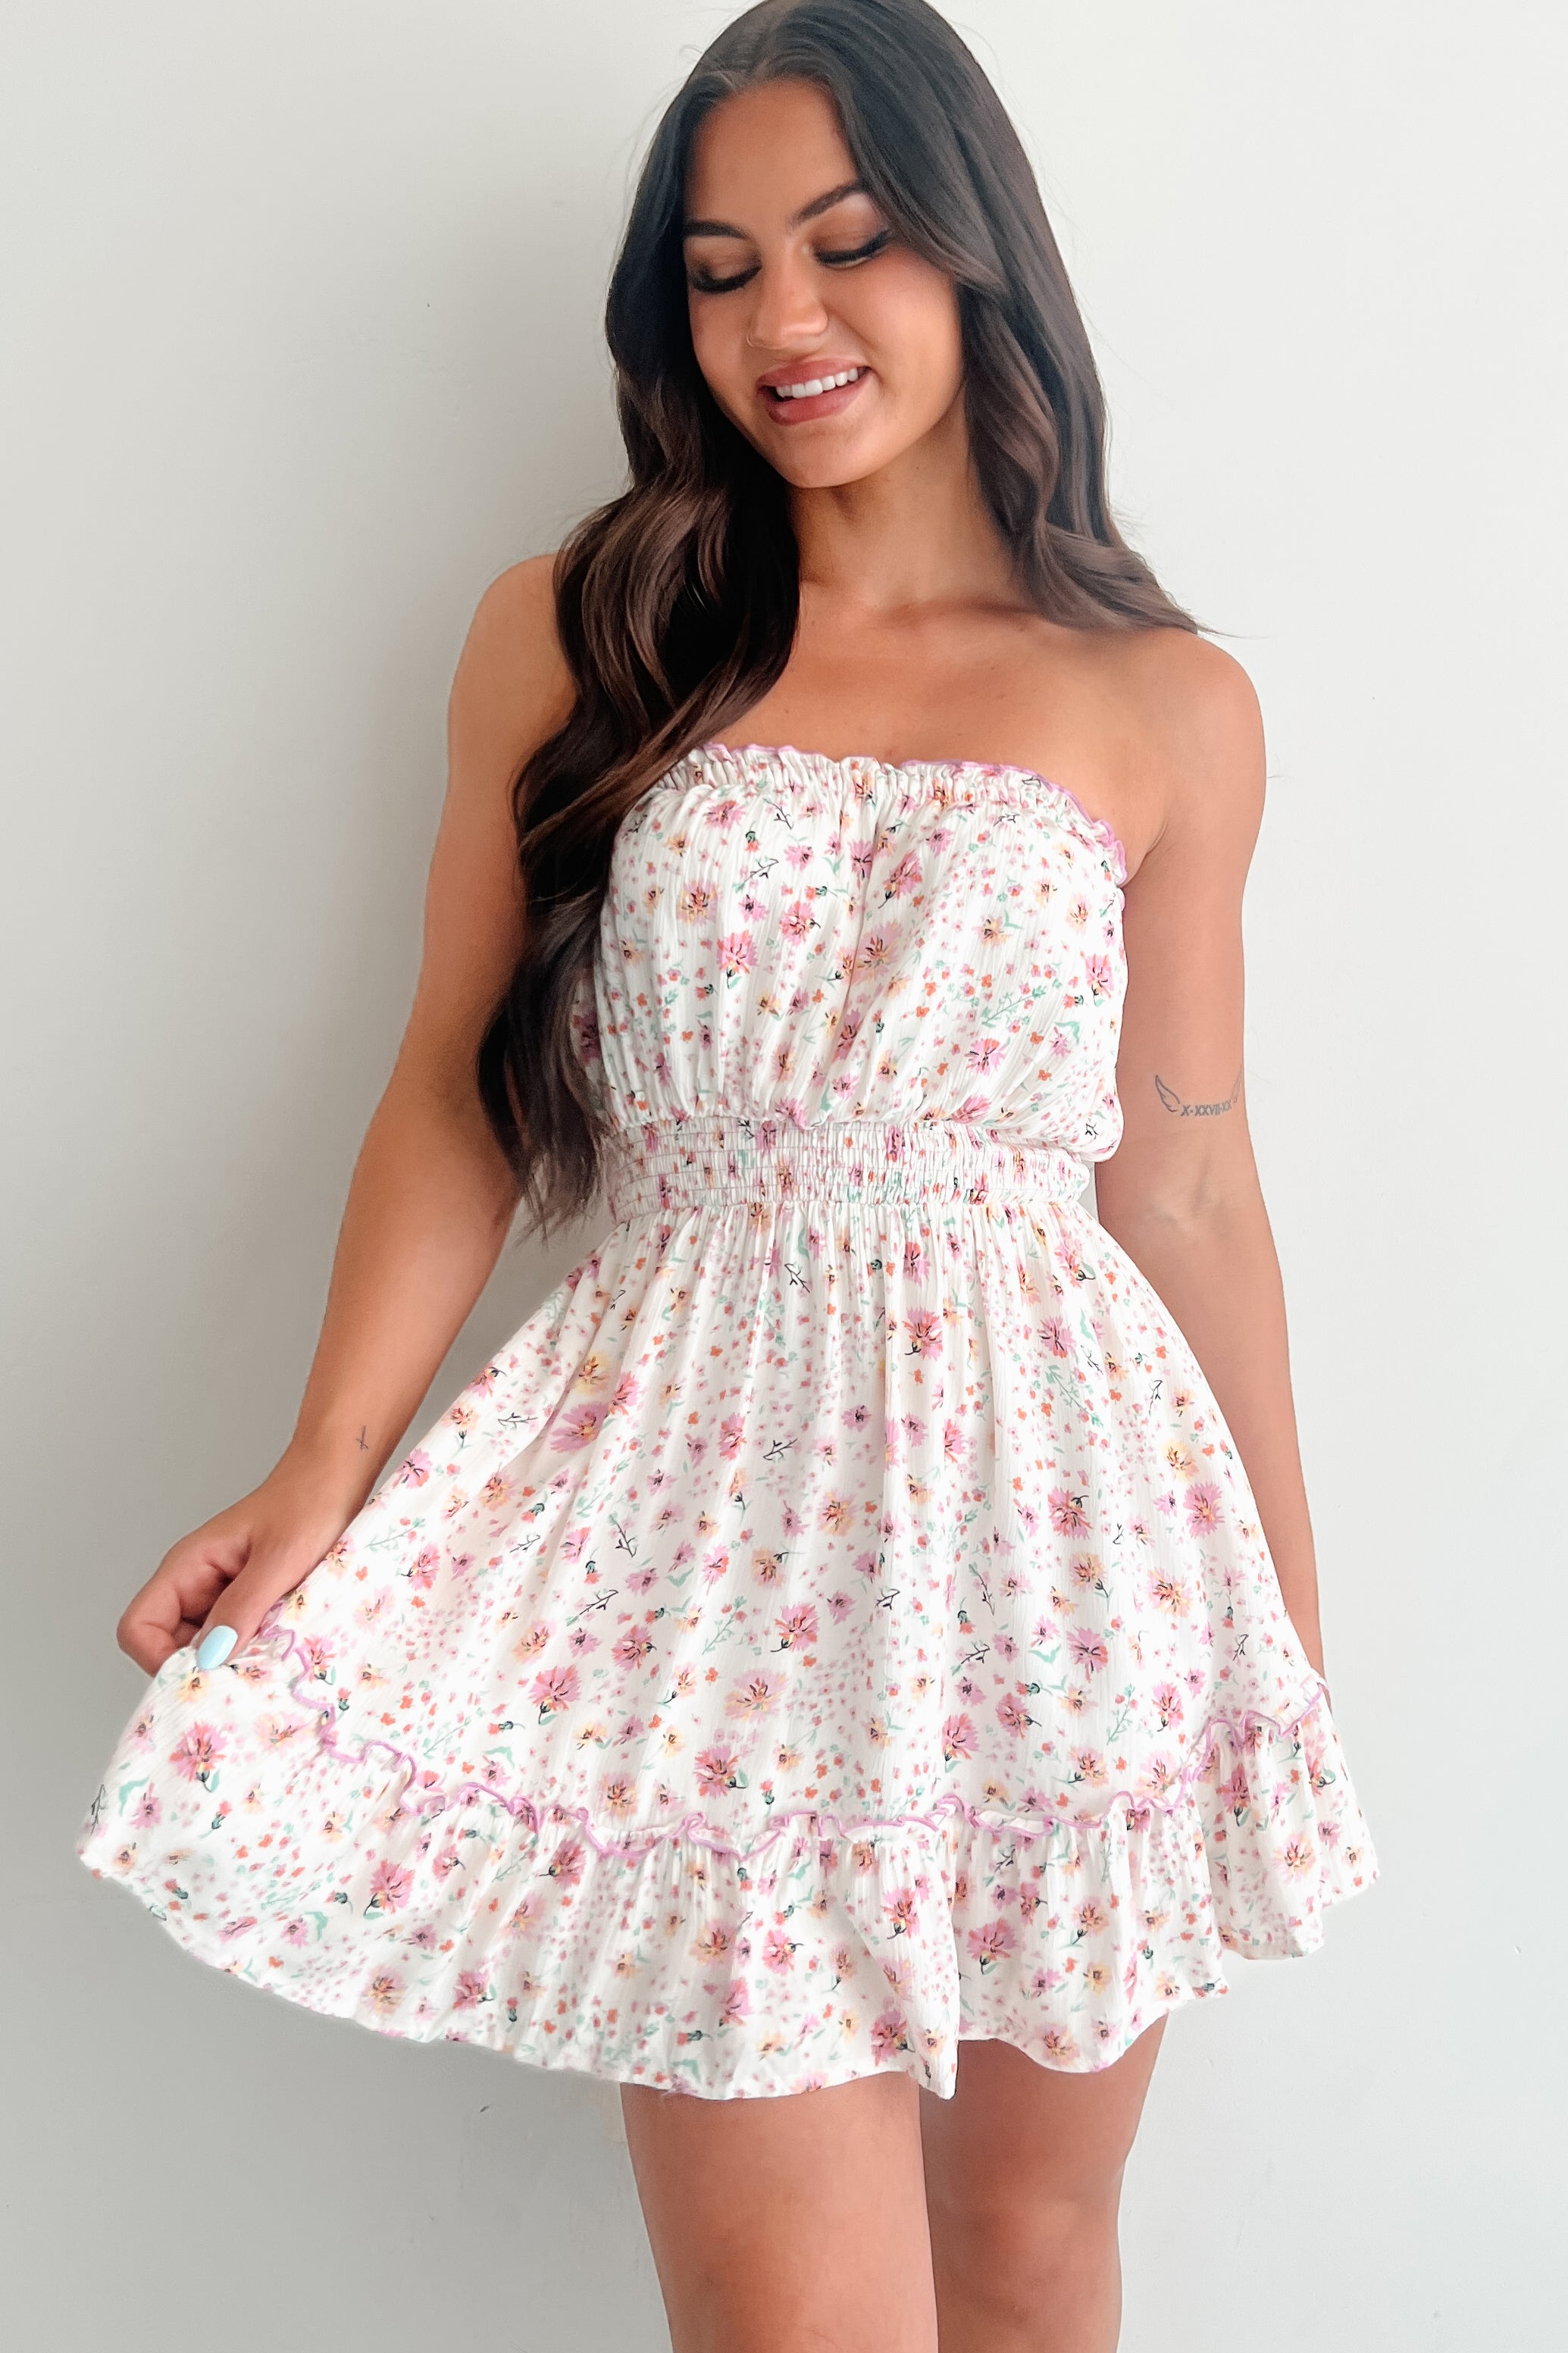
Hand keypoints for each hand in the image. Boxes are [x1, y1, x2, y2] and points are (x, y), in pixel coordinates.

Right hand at [116, 1451, 367, 1674]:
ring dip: (234, 1660)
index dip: (159, 1659)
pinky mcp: (249, 1604)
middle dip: (203, 1667)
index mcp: (187, 1567)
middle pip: (168, 1647)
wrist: (338, 1480)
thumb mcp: (278, 1560)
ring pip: (206, 1649)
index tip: (204, 1676)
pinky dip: (255, 1650)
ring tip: (272, 1655)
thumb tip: (208, 1659)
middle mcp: (195, 1585)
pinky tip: (283, 1644)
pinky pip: (237, 1640)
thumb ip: (241, 1608)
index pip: (138, 1628)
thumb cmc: (308, 1504)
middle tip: (248, 1672)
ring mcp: (221, 1595)